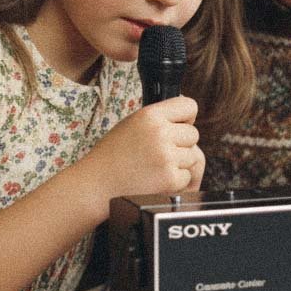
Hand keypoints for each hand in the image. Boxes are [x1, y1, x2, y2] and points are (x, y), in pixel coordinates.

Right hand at [85, 96, 204, 197]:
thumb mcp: (132, 123)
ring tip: (155, 166)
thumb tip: (186, 115)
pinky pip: (187, 176)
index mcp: (150, 115)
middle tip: (160, 152)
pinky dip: (176, 181)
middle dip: (182, 143)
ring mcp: (166, 157)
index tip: (179, 126)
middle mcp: (160, 133)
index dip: (186, 118)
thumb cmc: (113, 154)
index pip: (189, 106)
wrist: (96, 184)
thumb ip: (159, 117)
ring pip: (193, 156)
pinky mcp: (169, 179)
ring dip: (179, 163)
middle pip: (193, 134)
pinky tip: (155, 179)